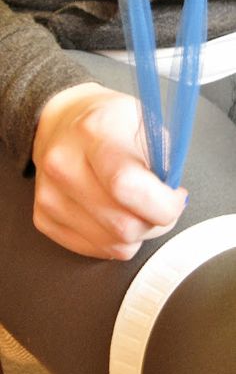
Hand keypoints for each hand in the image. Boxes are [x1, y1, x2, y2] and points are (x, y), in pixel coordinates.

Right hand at [33, 83, 187, 259]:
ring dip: (138, 233)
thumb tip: (173, 200)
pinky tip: (115, 213)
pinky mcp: (44, 219)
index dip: (163, 203)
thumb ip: (165, 161)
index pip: (126, 184)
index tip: (176, 197)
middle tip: (161, 204)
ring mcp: (49, 195)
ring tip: (137, 206)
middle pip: (124, 225)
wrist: (62, 122)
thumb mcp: (146, 122)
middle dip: (156, 222)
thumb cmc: (111, 123)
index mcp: (93, 132)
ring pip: (114, 245)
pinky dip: (116, 240)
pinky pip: (97, 250)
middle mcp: (63, 164)